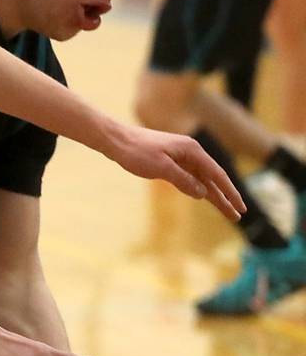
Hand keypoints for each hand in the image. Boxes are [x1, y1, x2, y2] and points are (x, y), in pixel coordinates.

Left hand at [106, 123, 244, 220]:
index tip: (240, 206)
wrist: (116, 140)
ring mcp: (180, 157)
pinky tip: (203, 197)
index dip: (229, 192)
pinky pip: (189, 178)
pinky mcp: (170, 162)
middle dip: (225, 197)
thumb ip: (183, 180)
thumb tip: (203, 194)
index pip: (217, 174)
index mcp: (192, 150)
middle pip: (212, 178)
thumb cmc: (136, 151)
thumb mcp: (161, 168)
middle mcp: (190, 152)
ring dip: (213, 195)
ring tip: (226, 211)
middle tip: (238, 215)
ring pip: (201, 179)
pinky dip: (197, 189)